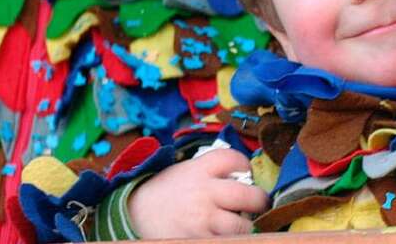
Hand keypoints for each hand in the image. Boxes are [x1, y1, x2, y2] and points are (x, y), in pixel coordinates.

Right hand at [127, 149, 269, 238]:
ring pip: (242, 226)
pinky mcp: (198, 241)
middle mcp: (204, 193)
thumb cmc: (167, 191)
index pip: (235, 160)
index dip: (245, 166)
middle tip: (257, 203)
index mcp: (200, 169)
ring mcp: (202, 220)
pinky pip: (226, 241)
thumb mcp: (187, 170)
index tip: (245, 174)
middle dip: (259, 200)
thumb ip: (213, 172)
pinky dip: (230, 239)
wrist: (136, 213)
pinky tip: (224, 234)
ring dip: (246, 226)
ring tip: (240, 224)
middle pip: (249, 195)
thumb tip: (245, 178)